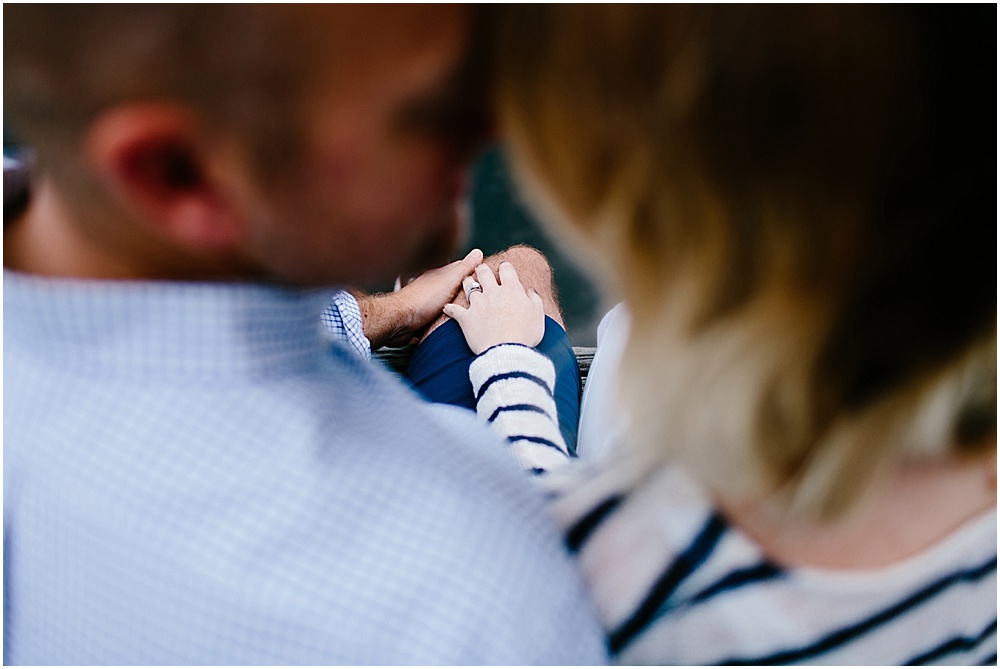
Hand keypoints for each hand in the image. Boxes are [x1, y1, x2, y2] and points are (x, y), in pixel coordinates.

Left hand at [356, 248, 482, 348]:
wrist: (401, 321)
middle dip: (463, 286)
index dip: (471, 269)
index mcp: (439, 274)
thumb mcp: (449, 281)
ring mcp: (427, 300)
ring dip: (454, 301)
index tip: (483, 271)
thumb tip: (477, 252)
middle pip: (451, 283)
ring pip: (444, 299)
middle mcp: (432, 285)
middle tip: (477, 290)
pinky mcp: (423, 316)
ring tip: (467, 306)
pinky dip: (444, 315)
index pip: (458, 267)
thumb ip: (463, 268)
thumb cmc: (422, 300)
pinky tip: (450, 320)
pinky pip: (437, 314)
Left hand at [443, 262, 544, 353]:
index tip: (505, 268)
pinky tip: (447, 308)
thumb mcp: (537, 315)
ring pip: (469, 287)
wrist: (506, 352)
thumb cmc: (525, 335)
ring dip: (467, 282)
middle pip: (485, 274)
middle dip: (482, 269)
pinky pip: (455, 310)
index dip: (505, 267)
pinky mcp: (466, 318)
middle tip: (481, 268)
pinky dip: (450, 308)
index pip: (507, 270)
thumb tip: (530, 291)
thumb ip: (534, 300)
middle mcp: (493, 293)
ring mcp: (478, 304)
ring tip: (466, 280)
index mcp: (512, 290)